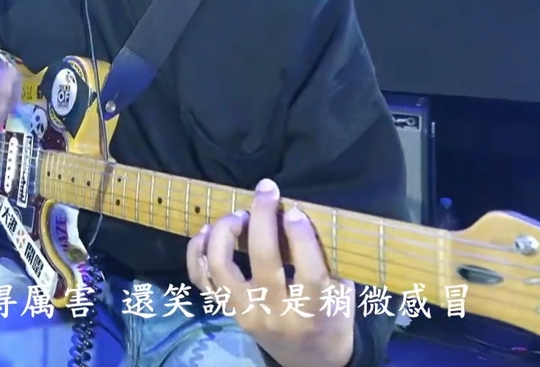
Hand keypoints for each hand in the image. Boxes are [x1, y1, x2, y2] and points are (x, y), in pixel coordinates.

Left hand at [186, 178, 355, 366]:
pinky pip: (202, 280)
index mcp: (313, 311)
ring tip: (238, 215)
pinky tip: (208, 231)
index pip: (307, 273)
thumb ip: (325, 258)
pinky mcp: (228, 311)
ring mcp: (246, 313)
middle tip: (266, 191)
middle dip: (262, 218)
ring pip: (221, 268)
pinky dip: (197, 252)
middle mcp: (276, 313)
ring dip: (225, 233)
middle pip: (263, 261)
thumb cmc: (332, 318)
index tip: (294, 210)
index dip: (300, 238)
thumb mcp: (341, 291)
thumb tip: (299, 214)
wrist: (310, 361)